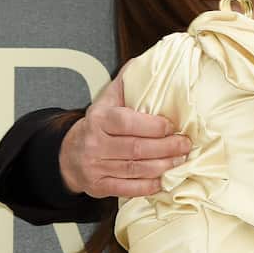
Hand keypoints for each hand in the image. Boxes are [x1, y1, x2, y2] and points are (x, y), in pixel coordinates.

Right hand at [59, 72, 190, 197]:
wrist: (68, 155)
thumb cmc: (97, 125)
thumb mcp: (106, 101)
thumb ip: (126, 84)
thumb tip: (147, 63)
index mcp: (98, 119)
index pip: (126, 122)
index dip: (152, 126)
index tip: (171, 126)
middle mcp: (94, 144)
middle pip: (135, 148)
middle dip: (166, 147)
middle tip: (185, 144)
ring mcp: (95, 167)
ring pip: (135, 169)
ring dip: (163, 166)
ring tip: (181, 160)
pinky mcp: (98, 186)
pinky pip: (128, 188)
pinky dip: (149, 185)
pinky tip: (164, 180)